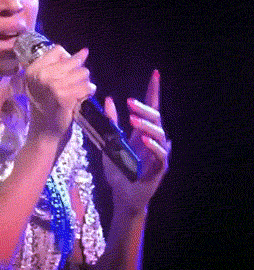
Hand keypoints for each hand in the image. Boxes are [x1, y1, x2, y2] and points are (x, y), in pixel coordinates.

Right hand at [25, 46, 95, 138]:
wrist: (44, 133)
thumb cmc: (46, 109)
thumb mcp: (44, 84)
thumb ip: (60, 66)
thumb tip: (84, 52)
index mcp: (33, 70)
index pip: (58, 51)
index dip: (67, 60)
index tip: (64, 74)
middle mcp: (41, 76)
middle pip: (73, 61)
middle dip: (78, 73)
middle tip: (72, 87)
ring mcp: (52, 86)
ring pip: (82, 73)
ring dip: (84, 83)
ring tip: (77, 93)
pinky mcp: (64, 97)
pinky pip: (86, 87)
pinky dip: (88, 93)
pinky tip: (81, 99)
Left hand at [103, 70, 170, 211]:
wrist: (122, 195)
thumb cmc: (118, 170)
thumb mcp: (110, 143)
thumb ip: (110, 123)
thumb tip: (108, 100)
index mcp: (142, 133)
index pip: (151, 108)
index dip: (153, 92)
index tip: (155, 74)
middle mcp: (153, 141)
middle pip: (156, 118)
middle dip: (145, 109)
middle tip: (130, 103)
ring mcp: (158, 154)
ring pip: (159, 134)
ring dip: (147, 125)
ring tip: (133, 120)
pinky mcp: (159, 168)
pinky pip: (160, 155)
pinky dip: (153, 146)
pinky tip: (144, 140)